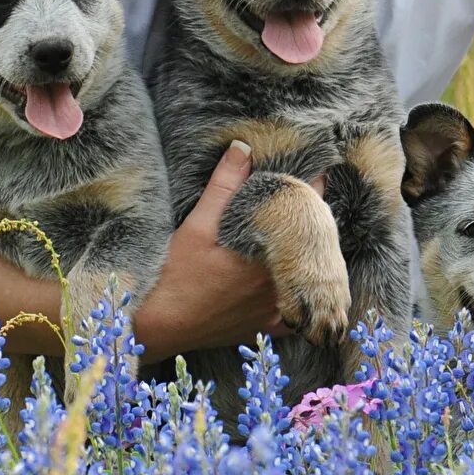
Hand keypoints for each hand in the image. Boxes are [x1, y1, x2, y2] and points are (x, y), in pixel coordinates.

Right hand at [133, 142, 324, 362]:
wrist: (159, 326)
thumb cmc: (175, 275)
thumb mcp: (198, 225)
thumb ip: (225, 185)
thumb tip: (243, 149)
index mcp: (269, 252)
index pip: (306, 211)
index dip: (311, 186)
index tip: (313, 169)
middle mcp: (281, 282)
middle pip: (314, 242)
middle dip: (309, 217)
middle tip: (303, 195)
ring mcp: (277, 308)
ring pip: (309, 274)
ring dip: (308, 252)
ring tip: (297, 230)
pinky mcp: (267, 326)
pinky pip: (299, 309)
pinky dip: (299, 292)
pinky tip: (292, 277)